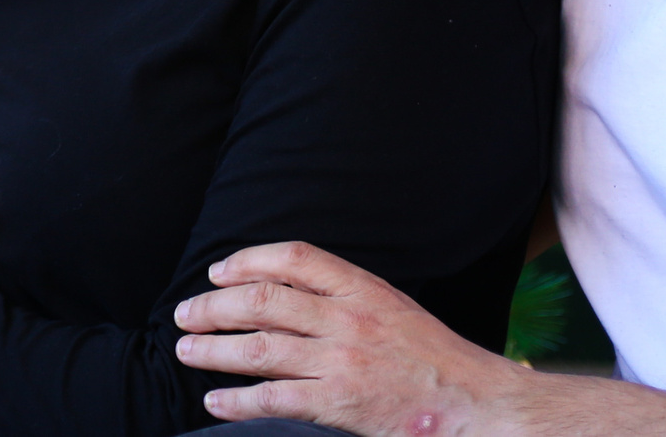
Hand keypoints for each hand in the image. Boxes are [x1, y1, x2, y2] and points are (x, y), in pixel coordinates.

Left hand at [172, 241, 531, 433]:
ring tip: (185, 350)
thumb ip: (345, 297)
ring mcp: (344, 362)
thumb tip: (284, 294)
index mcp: (364, 289)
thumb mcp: (394, 309)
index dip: (247, 260)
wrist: (480, 407)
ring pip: (259, 348)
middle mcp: (349, 319)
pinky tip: (215, 401)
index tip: (217, 273)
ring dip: (213, 349)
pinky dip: (237, 399)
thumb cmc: (437, 361)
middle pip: (262, 301)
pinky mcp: (341, 404)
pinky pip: (274, 398)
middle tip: (186, 314)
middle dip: (213, 306)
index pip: (293, 258)